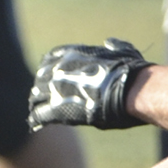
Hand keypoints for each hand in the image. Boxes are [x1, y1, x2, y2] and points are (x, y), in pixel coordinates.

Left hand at [28, 39, 150, 129]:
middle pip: (41, 77)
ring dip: (38, 103)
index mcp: (74, 54)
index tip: (53, 76)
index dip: (52, 68)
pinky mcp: (57, 109)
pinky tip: (37, 124)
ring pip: (36, 95)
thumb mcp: (124, 52)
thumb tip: (109, 43)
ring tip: (38, 111)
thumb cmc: (131, 71)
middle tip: (42, 97)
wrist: (130, 90)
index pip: (52, 58)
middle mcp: (60, 68)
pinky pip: (39, 114)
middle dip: (42, 87)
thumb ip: (114, 47)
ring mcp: (56, 88)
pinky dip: (38, 119)